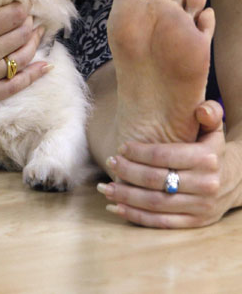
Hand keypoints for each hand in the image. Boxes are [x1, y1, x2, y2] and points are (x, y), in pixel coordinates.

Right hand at [0, 0, 47, 110]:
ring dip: (34, 44)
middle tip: (31, 18)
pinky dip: (33, 76)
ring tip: (38, 34)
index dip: (23, 8)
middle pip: (21, 36)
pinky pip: (14, 87)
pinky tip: (45, 67)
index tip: (22, 5)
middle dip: (29, 24)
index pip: (14, 16)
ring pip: (22, 59)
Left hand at [97, 100, 233, 227]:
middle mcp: (206, 184)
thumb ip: (210, 113)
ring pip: (155, 203)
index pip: (165, 156)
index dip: (139, 152)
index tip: (121, 148)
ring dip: (126, 196)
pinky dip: (135, 216)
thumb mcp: (215, 130)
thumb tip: (202, 110)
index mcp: (207, 158)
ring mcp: (201, 207)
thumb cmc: (213, 150)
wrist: (236, 182)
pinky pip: (161, 222)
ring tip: (104, 187)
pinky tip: (116, 207)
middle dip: (128, 172)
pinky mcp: (194, 223)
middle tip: (109, 163)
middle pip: (156, 180)